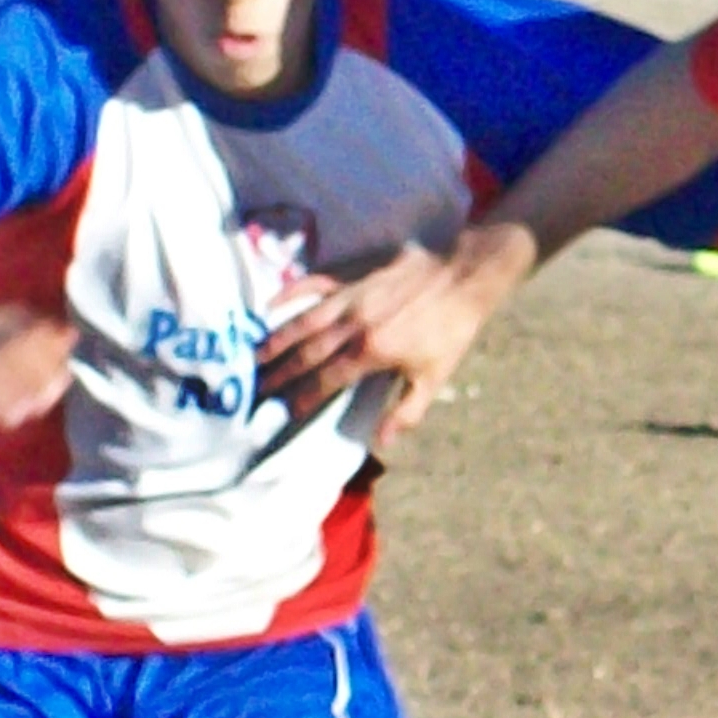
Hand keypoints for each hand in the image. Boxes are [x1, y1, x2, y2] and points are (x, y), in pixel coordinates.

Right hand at [257, 232, 525, 443]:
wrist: (463, 276)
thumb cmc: (451, 329)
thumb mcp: (434, 377)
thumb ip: (406, 411)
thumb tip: (381, 442)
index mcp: (371, 352)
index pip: (326, 381)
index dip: (303, 398)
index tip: (283, 411)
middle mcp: (353, 325)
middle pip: (307, 353)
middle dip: (280, 374)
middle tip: (256, 388)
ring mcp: (350, 297)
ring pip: (304, 321)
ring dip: (277, 340)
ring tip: (254, 357)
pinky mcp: (353, 275)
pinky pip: (314, 282)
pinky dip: (290, 292)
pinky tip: (270, 304)